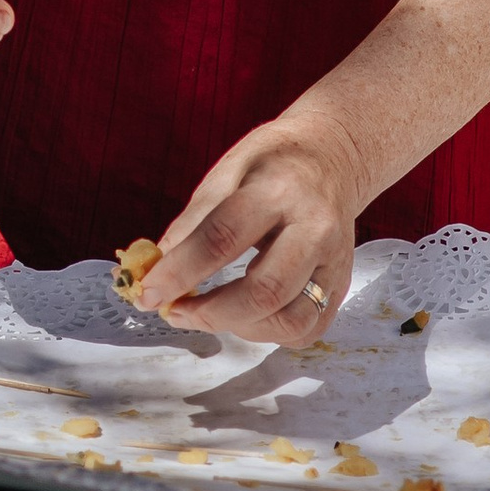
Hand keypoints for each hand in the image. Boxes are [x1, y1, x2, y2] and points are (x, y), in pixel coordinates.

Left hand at [133, 118, 362, 346]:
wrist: (334, 157)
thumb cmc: (274, 163)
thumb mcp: (229, 170)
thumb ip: (194, 219)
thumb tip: (156, 267)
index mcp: (279, 190)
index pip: (225, 237)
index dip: (180, 271)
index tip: (148, 292)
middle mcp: (315, 229)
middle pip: (265, 291)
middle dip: (210, 313)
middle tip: (175, 311)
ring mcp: (334, 261)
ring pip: (290, 321)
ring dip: (239, 328)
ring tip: (209, 313)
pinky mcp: (341, 286)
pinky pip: (306, 330)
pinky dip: (268, 334)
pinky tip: (245, 315)